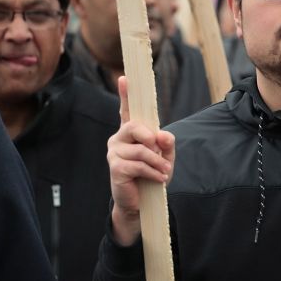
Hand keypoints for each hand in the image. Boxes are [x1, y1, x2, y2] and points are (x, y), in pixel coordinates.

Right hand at [108, 77, 174, 246]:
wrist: (142, 203)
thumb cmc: (152, 176)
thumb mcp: (165, 157)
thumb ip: (166, 144)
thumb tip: (163, 135)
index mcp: (130, 133)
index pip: (126, 110)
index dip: (125, 94)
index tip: (124, 77)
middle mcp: (118, 139)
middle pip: (134, 126)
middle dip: (151, 138)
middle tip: (161, 151)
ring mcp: (114, 153)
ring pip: (140, 149)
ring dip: (157, 162)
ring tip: (165, 172)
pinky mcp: (115, 167)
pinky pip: (138, 164)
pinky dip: (152, 172)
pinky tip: (159, 179)